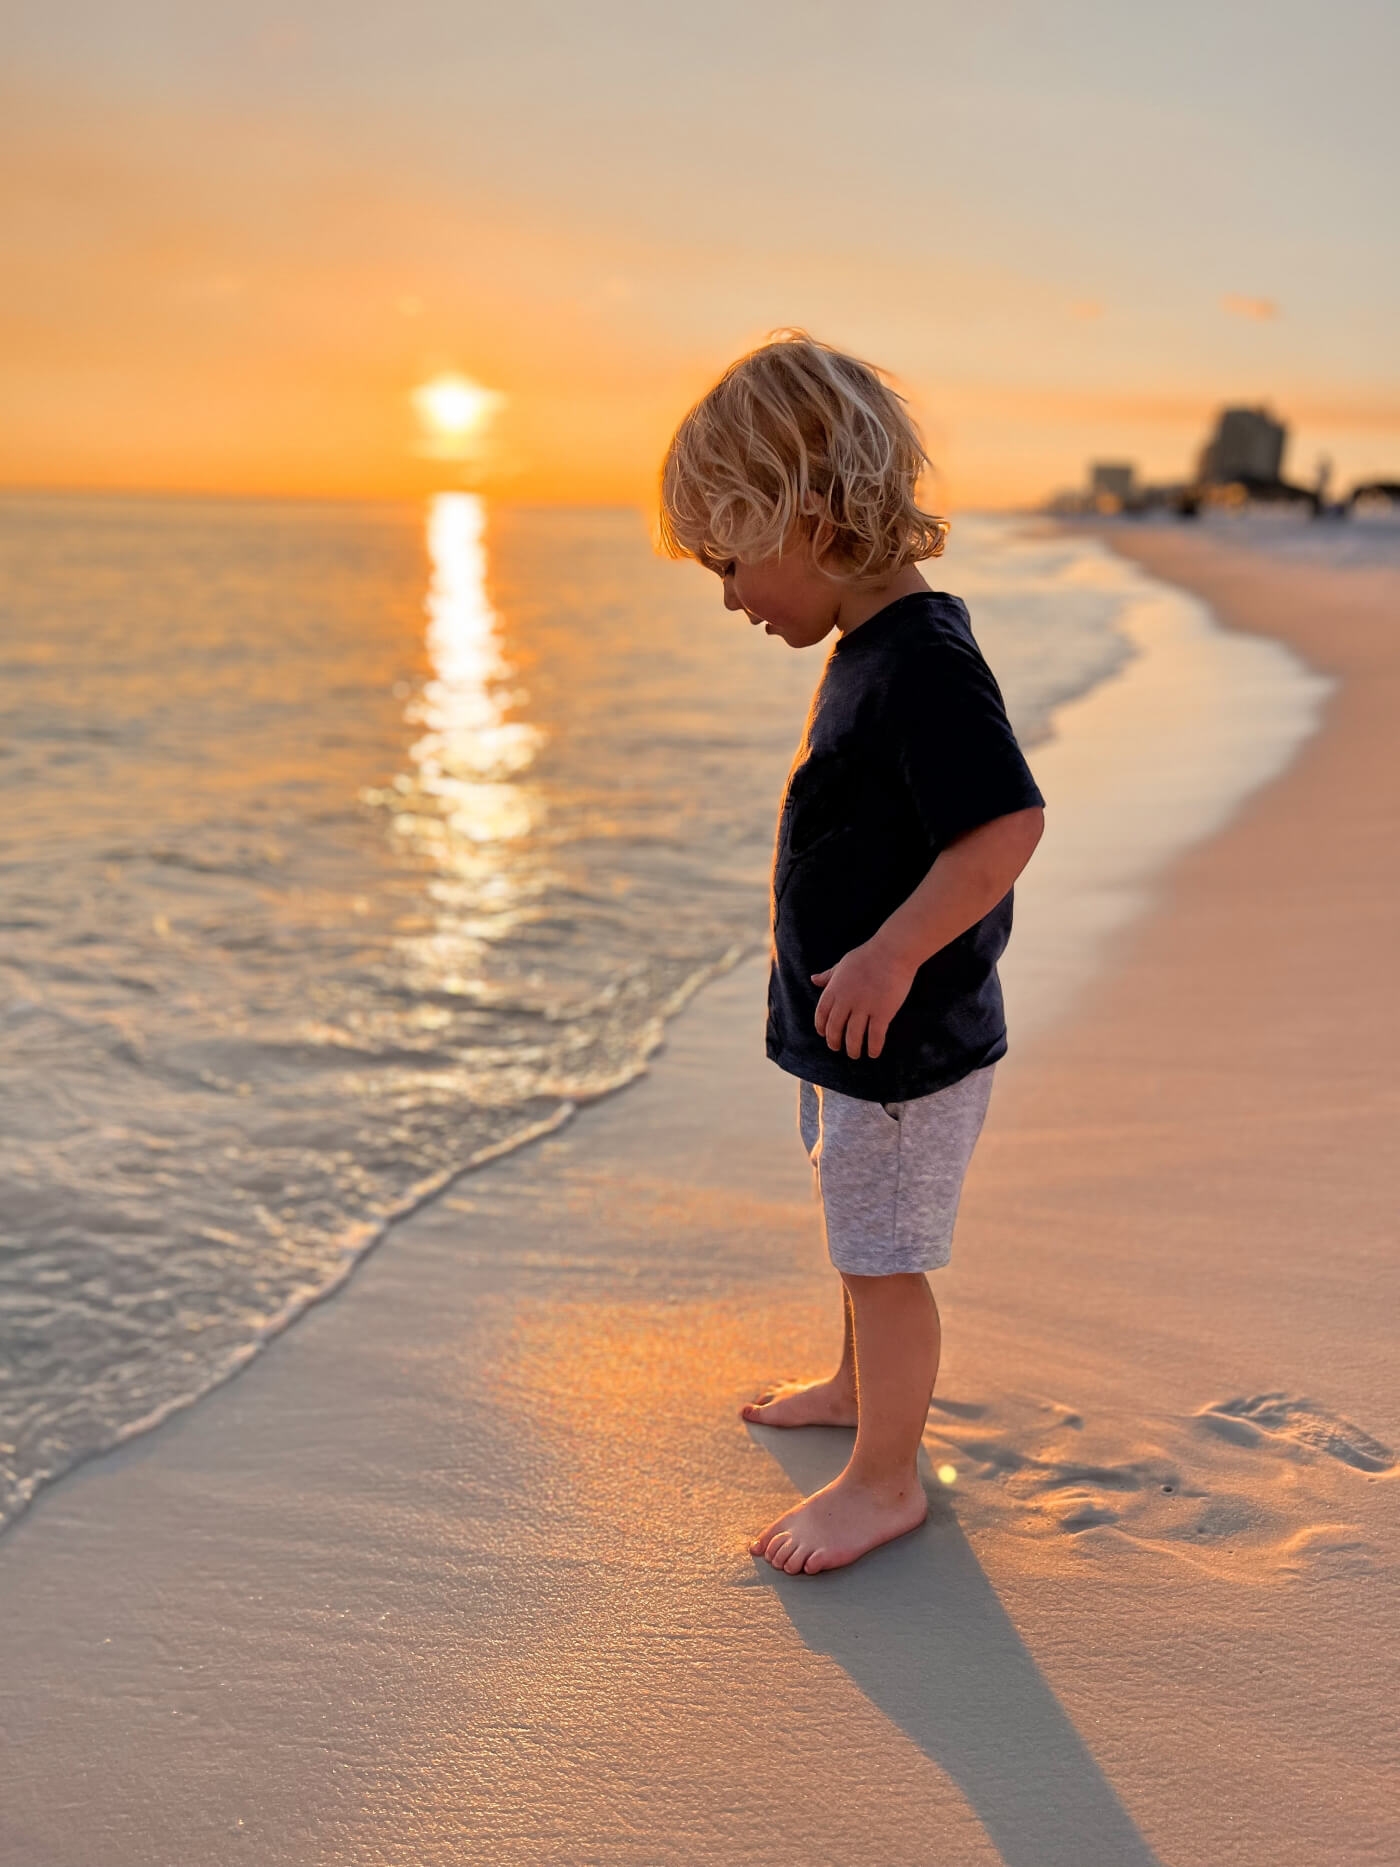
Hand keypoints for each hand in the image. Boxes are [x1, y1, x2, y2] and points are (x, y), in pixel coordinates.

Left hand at [811, 938, 916, 1059]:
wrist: (892, 952)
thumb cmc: (868, 956)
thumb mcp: (842, 964)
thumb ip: (828, 976)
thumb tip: (813, 979)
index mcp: (834, 989)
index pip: (822, 1014)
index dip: (821, 1027)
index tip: (824, 1035)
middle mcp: (846, 1001)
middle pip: (835, 1028)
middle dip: (834, 1042)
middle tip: (837, 1048)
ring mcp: (864, 1008)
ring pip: (853, 1036)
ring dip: (853, 1049)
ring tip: (855, 1054)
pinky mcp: (882, 1013)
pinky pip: (875, 1036)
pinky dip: (873, 1047)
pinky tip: (873, 1053)